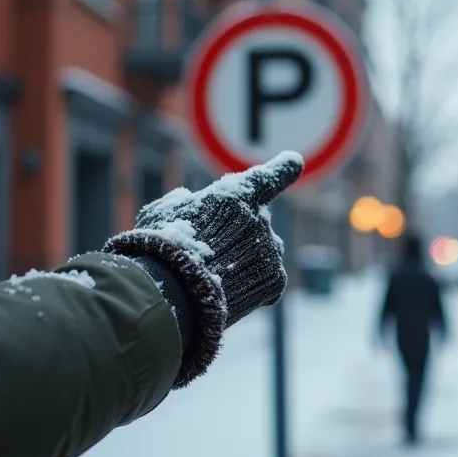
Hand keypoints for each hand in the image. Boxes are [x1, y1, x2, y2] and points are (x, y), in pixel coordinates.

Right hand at [105, 152, 302, 384]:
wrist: (176, 294)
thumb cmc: (163, 248)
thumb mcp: (163, 213)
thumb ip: (181, 202)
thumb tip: (187, 197)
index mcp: (237, 195)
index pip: (270, 176)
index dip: (284, 168)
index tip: (294, 161)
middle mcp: (261, 220)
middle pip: (256, 223)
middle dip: (239, 235)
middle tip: (209, 253)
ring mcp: (271, 251)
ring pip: (264, 252)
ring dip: (247, 260)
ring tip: (216, 275)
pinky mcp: (275, 280)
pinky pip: (267, 280)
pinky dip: (252, 285)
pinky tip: (229, 291)